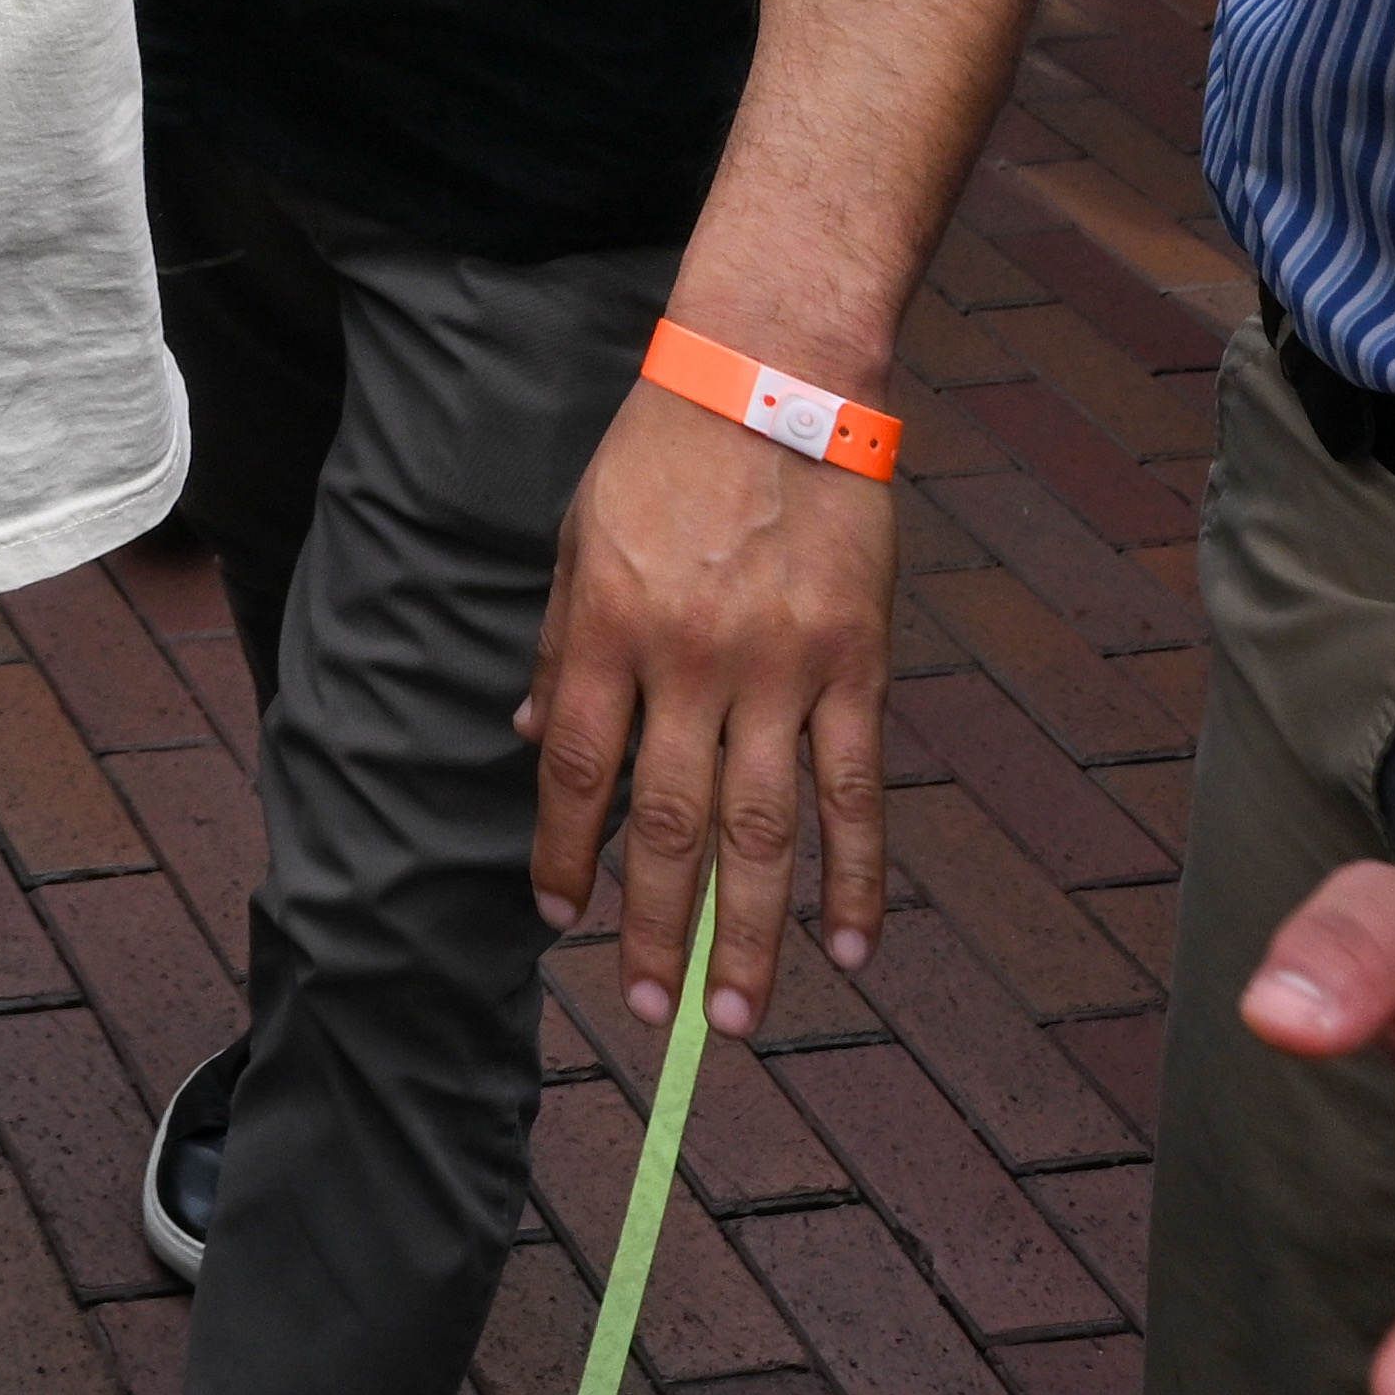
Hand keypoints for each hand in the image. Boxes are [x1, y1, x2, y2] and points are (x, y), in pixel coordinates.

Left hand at [521, 378, 898, 1034]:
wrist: (775, 376)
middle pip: (668, 824)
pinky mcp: (857, 666)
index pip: (580, 771)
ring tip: (741, 1018)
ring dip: (753, 934)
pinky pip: (856, 791)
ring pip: (763, 831)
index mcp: (610, 629)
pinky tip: (852, 945)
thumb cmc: (662, 453)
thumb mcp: (580, 536)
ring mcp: (781, 671)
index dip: (566, 851)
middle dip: (655, 926)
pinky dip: (856, 875)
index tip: (559, 916)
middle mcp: (691, 663)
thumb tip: (537, 739)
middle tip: (652, 1011)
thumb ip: (561, 645)